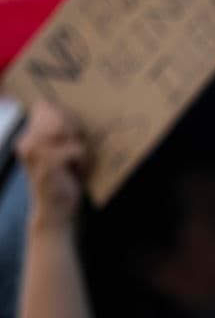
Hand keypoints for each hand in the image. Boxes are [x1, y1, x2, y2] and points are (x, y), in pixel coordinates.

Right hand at [15, 101, 88, 227]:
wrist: (55, 211)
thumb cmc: (61, 181)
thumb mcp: (59, 154)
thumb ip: (61, 134)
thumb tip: (73, 114)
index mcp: (27, 138)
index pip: (46, 106)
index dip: (66, 116)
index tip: (73, 135)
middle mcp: (27, 142)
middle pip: (60, 115)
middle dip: (76, 131)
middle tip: (76, 153)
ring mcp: (35, 152)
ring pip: (71, 132)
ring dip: (81, 149)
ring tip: (75, 164)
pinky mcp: (48, 163)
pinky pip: (78, 149)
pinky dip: (84, 161)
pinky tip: (76, 171)